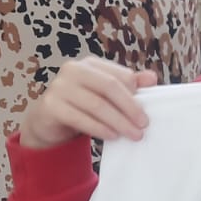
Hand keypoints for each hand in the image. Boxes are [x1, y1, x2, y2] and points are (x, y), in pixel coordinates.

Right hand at [20, 57, 157, 149]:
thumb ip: (127, 85)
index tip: (147, 110)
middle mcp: (73, 70)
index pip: (118, 75)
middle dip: (129, 107)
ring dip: (118, 121)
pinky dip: (99, 128)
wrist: (48, 121)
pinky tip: (112, 136)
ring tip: (132, 134)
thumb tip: (152, 78)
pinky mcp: (51, 106)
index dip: (134, 92)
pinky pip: (79, 118)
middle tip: (144, 125)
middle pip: (108, 87)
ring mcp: (59, 87)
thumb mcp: (104, 95)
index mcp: (89, 64)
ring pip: (96, 104)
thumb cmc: (81, 106)